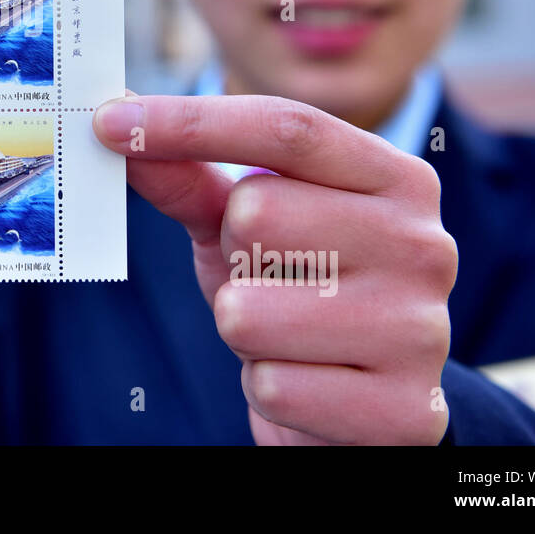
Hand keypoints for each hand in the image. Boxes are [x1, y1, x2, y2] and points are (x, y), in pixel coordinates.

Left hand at [94, 93, 456, 444]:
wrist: (363, 408)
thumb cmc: (298, 295)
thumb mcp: (243, 228)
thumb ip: (188, 175)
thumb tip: (117, 123)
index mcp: (397, 181)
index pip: (288, 129)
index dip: (191, 121)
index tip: (110, 118)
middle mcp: (424, 245)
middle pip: (258, 213)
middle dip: (232, 253)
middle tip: (263, 277)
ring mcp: (423, 331)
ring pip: (248, 312)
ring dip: (241, 327)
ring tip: (284, 334)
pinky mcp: (405, 414)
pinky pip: (271, 388)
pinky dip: (266, 389)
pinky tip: (305, 383)